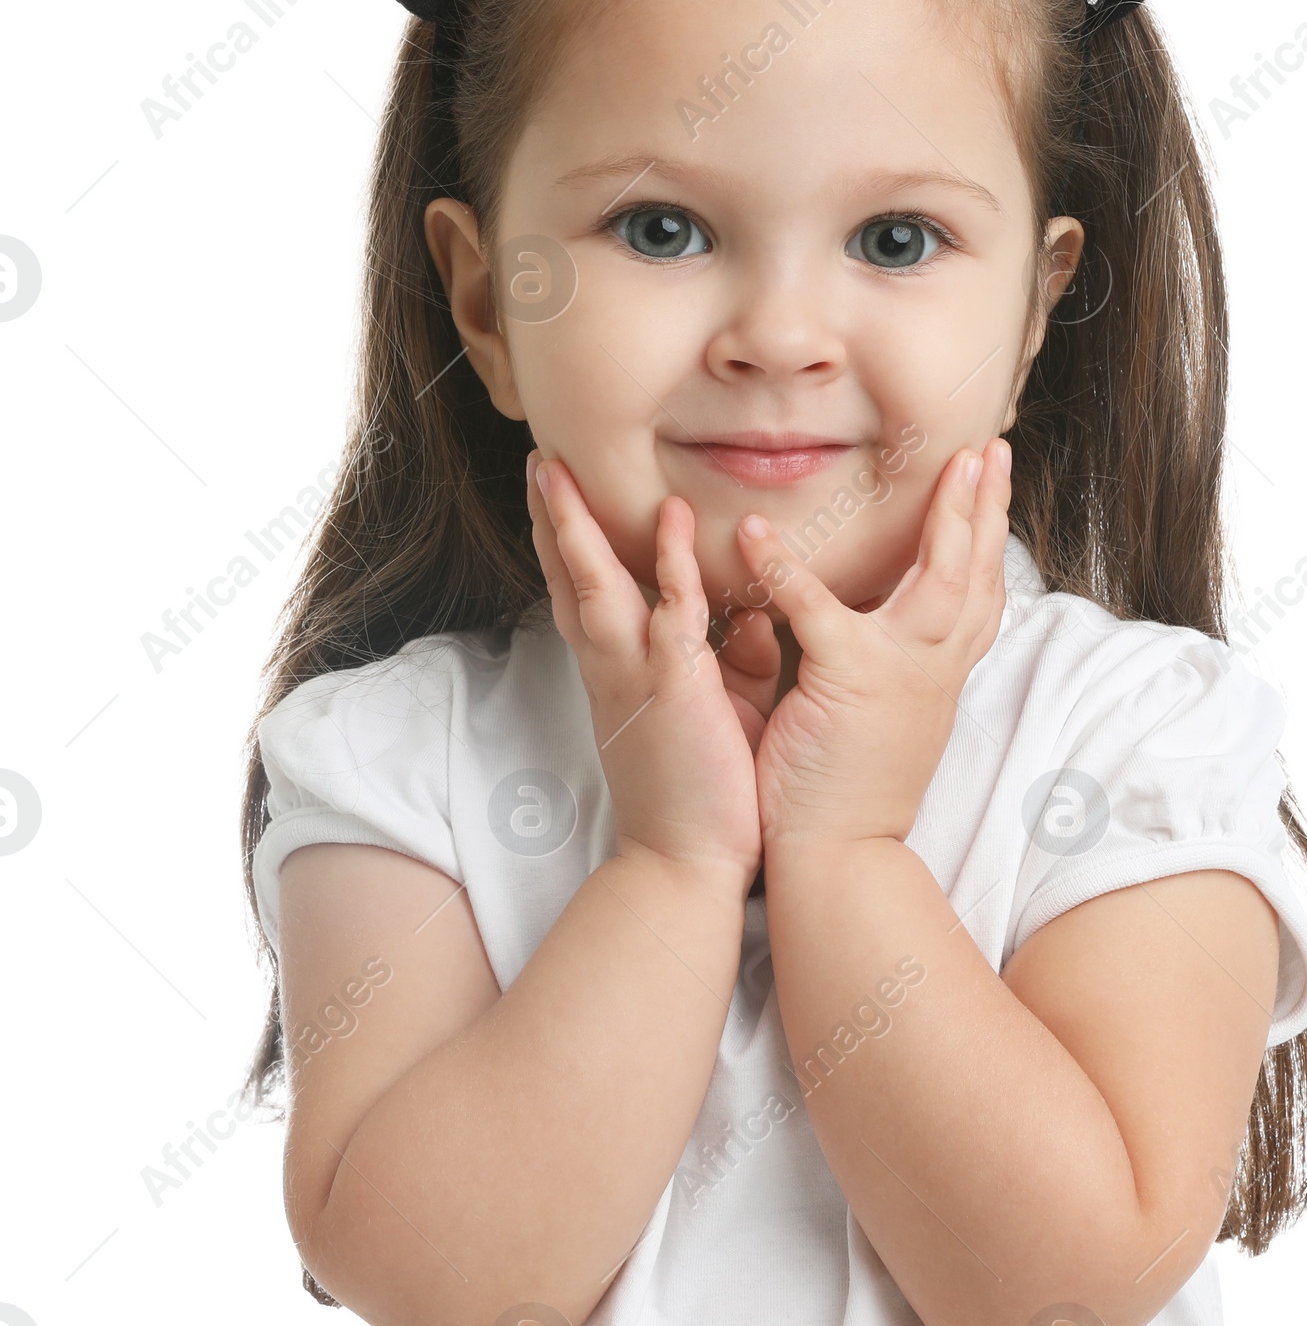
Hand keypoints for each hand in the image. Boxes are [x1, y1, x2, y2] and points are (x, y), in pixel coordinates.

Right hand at [526, 452, 776, 888]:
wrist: (691, 864)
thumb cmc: (708, 790)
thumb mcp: (720, 708)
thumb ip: (728, 659)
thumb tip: (749, 623)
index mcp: (619, 672)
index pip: (585, 595)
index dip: (567, 544)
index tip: (556, 497)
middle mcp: (613, 667)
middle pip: (568, 577)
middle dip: (551, 518)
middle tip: (537, 461)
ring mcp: (636, 674)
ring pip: (594, 582)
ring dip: (575, 523)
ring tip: (555, 468)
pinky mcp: (675, 686)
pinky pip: (672, 610)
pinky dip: (671, 561)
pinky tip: (672, 517)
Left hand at [733, 437, 1012, 850]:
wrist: (841, 855)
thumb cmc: (845, 787)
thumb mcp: (874, 709)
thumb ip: (872, 657)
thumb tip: (850, 613)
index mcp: (936, 672)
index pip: (977, 590)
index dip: (987, 534)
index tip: (991, 481)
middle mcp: (932, 666)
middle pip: (977, 572)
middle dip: (989, 505)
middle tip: (993, 449)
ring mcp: (899, 671)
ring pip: (939, 578)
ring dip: (948, 515)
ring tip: (949, 462)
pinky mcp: (848, 680)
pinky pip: (817, 608)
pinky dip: (785, 568)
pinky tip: (755, 531)